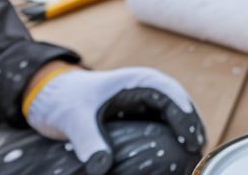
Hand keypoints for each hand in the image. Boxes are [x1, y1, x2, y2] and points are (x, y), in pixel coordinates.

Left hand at [24, 64, 204, 174]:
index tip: (191, 139)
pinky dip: (173, 138)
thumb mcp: (74, 119)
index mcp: (139, 81)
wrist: (50, 97)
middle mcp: (148, 90)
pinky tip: (175, 156)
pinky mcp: (140, 117)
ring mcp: (146, 103)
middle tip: (197, 153)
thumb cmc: (64, 100)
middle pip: (180, 105)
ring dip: (185, 133)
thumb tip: (102, 167)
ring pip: (175, 116)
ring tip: (192, 156)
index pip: (171, 94)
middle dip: (191, 127)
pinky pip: (164, 126)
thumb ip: (88, 141)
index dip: (184, 115)